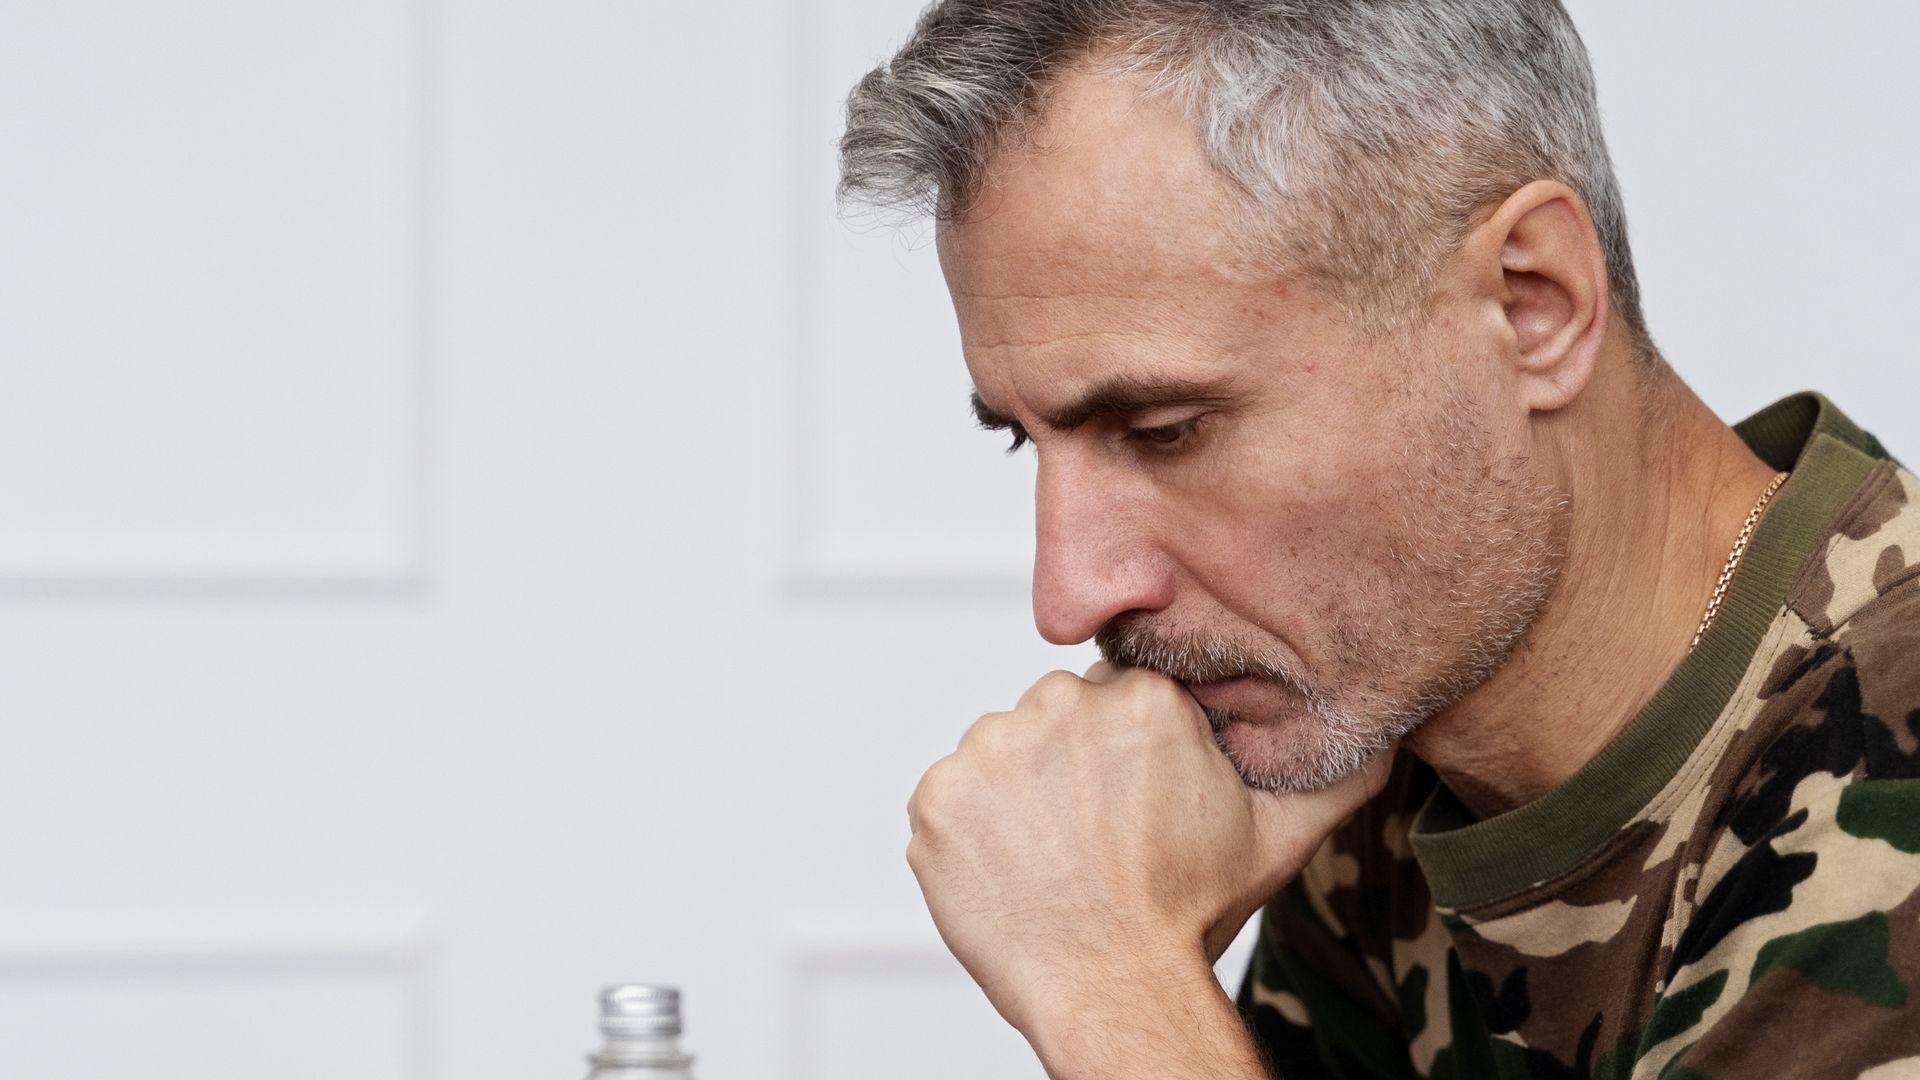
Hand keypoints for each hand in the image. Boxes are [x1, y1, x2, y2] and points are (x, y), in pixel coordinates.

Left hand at [906, 662, 1392, 1054]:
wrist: (1114, 988)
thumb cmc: (1191, 914)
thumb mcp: (1276, 835)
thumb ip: (1331, 769)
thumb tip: (1380, 730)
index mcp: (1141, 698)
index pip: (1119, 699)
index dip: (1126, 754)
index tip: (1132, 803)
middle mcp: (1060, 705)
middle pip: (1056, 719)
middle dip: (1070, 767)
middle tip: (1096, 837)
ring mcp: (989, 749)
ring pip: (1001, 753)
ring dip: (1018, 796)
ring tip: (1055, 859)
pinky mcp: (938, 796)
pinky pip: (950, 797)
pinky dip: (971, 832)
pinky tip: (1012, 871)